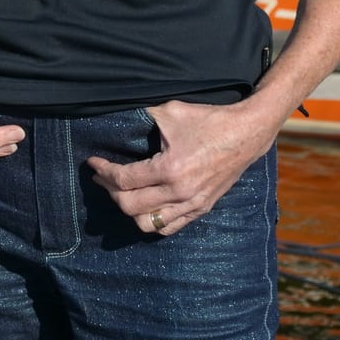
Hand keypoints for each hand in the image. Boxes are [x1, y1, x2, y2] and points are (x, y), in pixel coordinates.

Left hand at [87, 98, 277, 235]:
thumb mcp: (171, 112)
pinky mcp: (202, 208)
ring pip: (148, 224)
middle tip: (103, 177)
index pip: (124, 180)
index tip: (93, 163)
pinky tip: (144, 205)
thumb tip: (117, 119)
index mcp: (170, 170)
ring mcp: (192, 204)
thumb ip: (142, 118)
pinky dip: (152, 220)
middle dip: (110, 191)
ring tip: (122, 192)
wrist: (247, 133)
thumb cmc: (209, 120)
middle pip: (129, 206)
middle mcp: (180, 193)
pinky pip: (169, 227)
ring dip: (129, 210)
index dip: (103, 172)